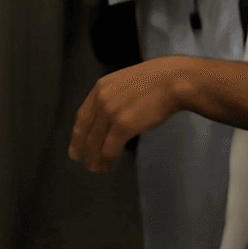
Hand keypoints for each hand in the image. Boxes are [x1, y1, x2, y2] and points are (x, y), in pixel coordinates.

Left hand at [68, 56, 191, 172]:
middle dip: (83, 150)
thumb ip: (113, 96)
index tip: (76, 145)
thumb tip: (109, 117)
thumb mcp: (125, 82)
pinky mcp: (123, 125)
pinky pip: (109, 149)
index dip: (77, 133)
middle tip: (84, 161)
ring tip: (97, 169)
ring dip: (95, 160)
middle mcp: (101, 99)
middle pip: (86, 131)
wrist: (172, 79)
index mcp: (101, 87)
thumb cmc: (155, 81)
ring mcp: (111, 112)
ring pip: (95, 143)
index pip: (82, 115)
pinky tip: (107, 166)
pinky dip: (106, 161)